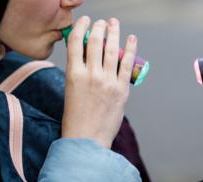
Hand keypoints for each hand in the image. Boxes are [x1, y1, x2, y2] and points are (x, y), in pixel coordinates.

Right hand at [62, 17, 137, 148]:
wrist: (87, 140)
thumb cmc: (76, 119)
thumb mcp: (71, 91)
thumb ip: (79, 72)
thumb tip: (88, 56)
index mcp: (73, 74)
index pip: (75, 42)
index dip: (81, 27)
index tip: (86, 21)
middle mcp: (90, 75)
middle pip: (95, 42)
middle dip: (99, 27)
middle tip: (102, 22)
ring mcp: (107, 81)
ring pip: (112, 49)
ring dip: (114, 32)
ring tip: (115, 23)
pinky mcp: (122, 89)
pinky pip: (127, 64)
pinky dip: (130, 49)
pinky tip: (131, 38)